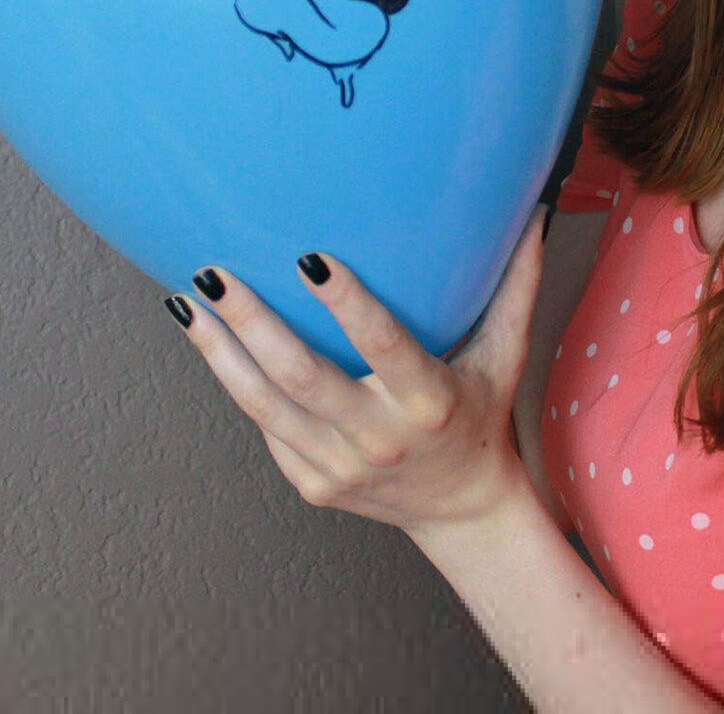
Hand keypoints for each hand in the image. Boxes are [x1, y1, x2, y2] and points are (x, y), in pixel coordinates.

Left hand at [168, 204, 550, 537]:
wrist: (461, 509)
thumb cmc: (481, 415)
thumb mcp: (506, 356)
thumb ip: (517, 286)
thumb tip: (535, 214)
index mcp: (428, 401)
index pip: (383, 345)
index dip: (347, 302)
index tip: (310, 257)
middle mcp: (379, 438)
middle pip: (302, 377)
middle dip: (252, 322)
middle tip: (213, 272)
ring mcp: (339, 468)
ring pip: (264, 405)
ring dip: (220, 353)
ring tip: (188, 304)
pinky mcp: (312, 484)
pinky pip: (266, 429)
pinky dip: (236, 384)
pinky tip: (211, 341)